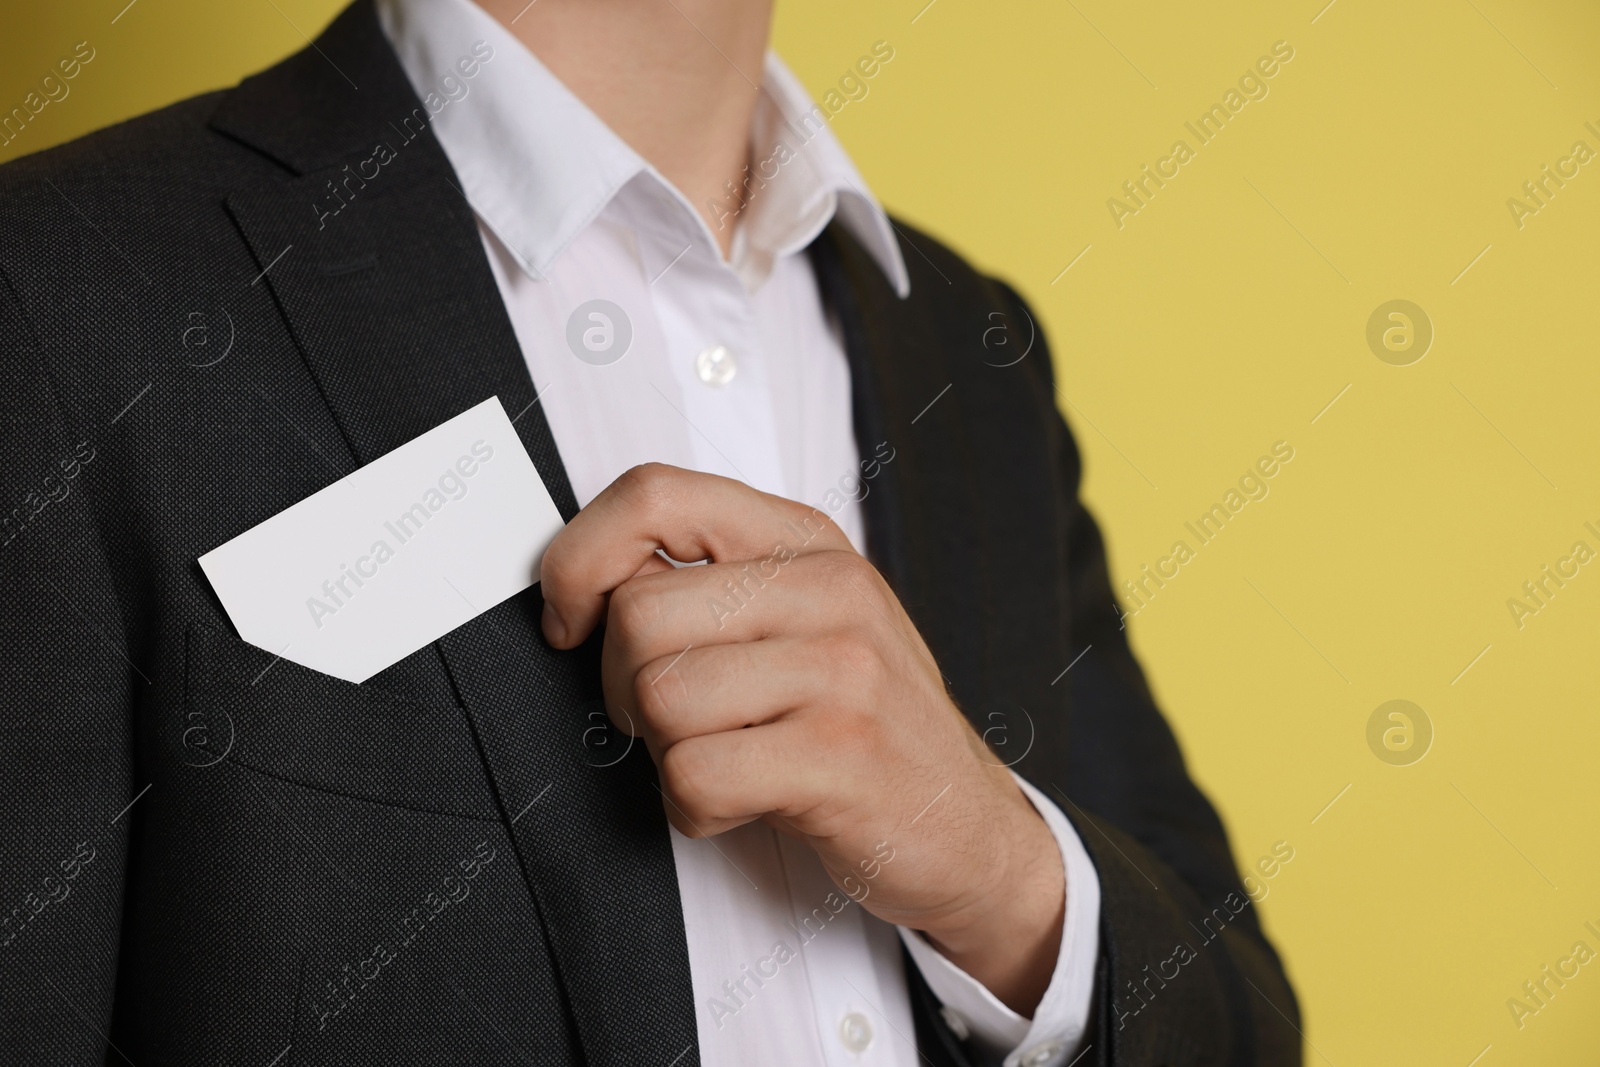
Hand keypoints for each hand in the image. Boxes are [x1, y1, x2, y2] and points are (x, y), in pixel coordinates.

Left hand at [540, 464, 1064, 1013]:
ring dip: (667, 756)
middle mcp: (831, 588)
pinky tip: (747, 803)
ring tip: (729, 760)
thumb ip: (710, 582)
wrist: (966, 825)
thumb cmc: (860, 724)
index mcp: (805, 541)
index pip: (653, 495)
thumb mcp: (801, 622)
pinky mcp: (844, 754)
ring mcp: (844, 669)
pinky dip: (696, 811)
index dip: (578, 559)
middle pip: (636, 616)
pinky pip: (696, 778)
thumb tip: (580, 581)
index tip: (570, 622)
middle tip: (676, 722)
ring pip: (659, 700)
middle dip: (624, 689)